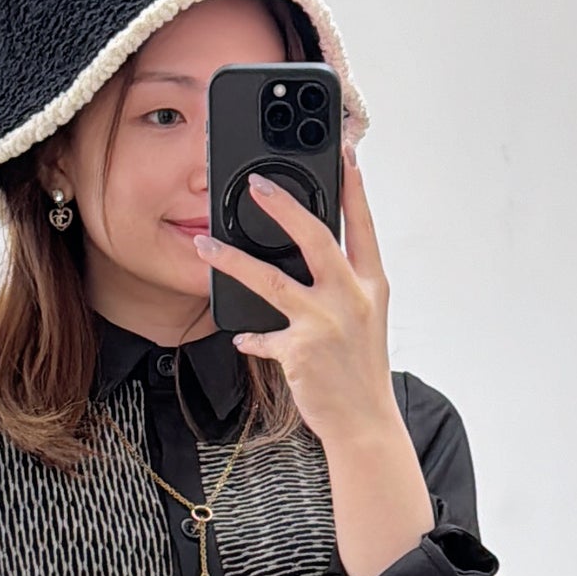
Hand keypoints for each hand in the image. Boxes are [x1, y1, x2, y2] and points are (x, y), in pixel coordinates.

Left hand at [204, 149, 432, 575]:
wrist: (364, 423)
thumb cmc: (361, 369)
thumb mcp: (365, 319)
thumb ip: (342, 285)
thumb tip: (310, 256)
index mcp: (372, 284)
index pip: (362, 225)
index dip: (353, 188)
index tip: (345, 152)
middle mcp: (352, 298)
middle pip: (314, 238)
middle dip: (282, 205)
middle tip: (255, 183)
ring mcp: (325, 324)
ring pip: (270, 280)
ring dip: (232, 260)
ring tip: (204, 245)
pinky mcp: (299, 351)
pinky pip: (262, 335)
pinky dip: (251, 336)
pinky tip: (243, 337)